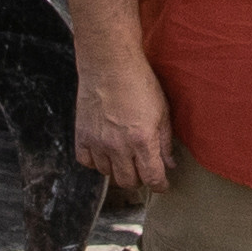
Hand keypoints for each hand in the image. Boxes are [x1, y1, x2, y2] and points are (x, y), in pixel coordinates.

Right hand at [73, 50, 173, 199]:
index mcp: (142, 140)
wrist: (109, 64)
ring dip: (118, 169)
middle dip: (139, 179)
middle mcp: (118, 146)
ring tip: (124, 156)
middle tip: (143, 168)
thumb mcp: (162, 111)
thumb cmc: (139, 83)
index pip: (152, 178)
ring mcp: (98, 142)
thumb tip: (169, 164)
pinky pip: (87, 162)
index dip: (159, 185)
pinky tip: (104, 151)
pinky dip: (96, 161)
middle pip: (128, 182)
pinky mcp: (82, 135)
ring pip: (107, 174)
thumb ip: (165, 142)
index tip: (161, 184)